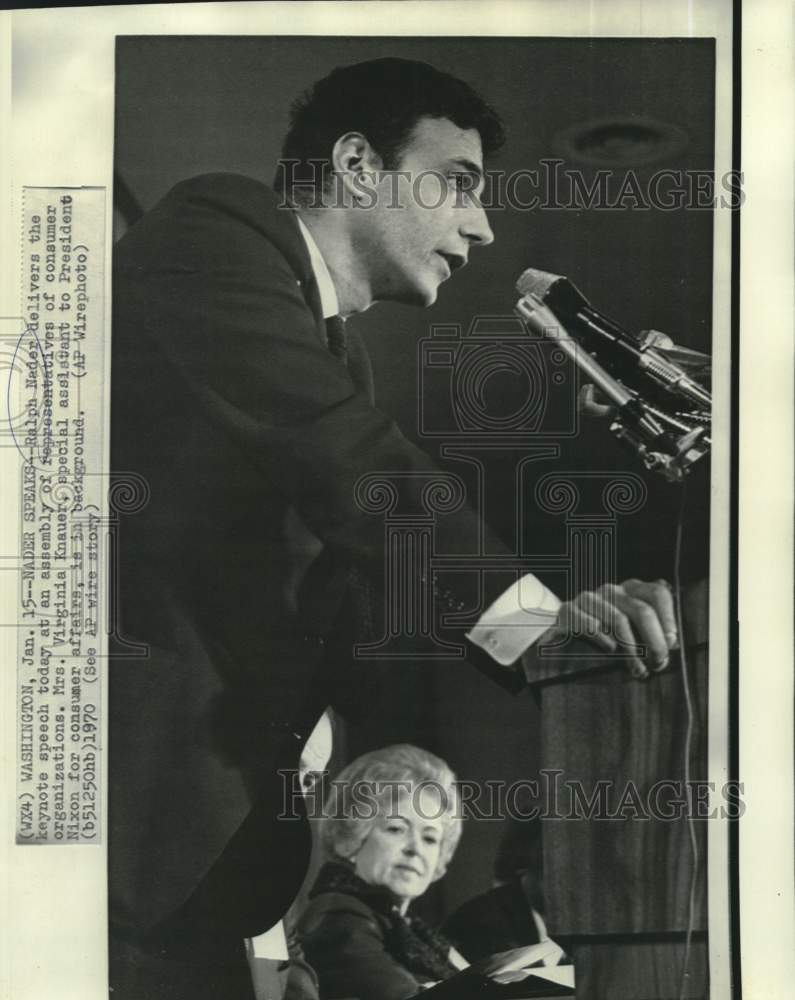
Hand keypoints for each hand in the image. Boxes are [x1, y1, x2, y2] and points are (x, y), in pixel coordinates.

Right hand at [540, 579, 678, 679]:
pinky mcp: (569, 610)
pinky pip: (591, 625)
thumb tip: (672, 643)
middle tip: (659, 661)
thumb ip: (651, 627)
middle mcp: (612, 590)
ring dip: (632, 649)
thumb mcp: (629, 624)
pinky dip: (604, 640)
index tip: (672, 642)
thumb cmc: (605, 631)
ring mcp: (590, 598)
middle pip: (641, 610)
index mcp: (631, 589)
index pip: (657, 594)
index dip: (668, 618)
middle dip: (654, 639)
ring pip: (619, 620)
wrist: (561, 627)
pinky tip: (611, 650)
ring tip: (638, 669)